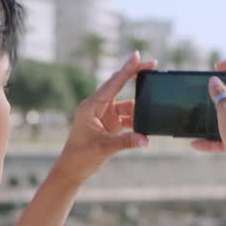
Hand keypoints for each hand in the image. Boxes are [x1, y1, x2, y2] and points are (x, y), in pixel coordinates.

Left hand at [54, 51, 157, 184]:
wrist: (72, 170)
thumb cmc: (80, 156)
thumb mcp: (104, 147)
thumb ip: (126, 141)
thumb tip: (146, 140)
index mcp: (91, 106)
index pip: (112, 84)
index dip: (126, 70)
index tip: (137, 56)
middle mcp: (97, 107)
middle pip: (119, 86)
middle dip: (136, 76)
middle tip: (153, 64)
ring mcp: (104, 115)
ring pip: (126, 104)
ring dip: (140, 106)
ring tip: (154, 105)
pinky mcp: (109, 125)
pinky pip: (127, 117)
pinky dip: (137, 119)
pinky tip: (147, 123)